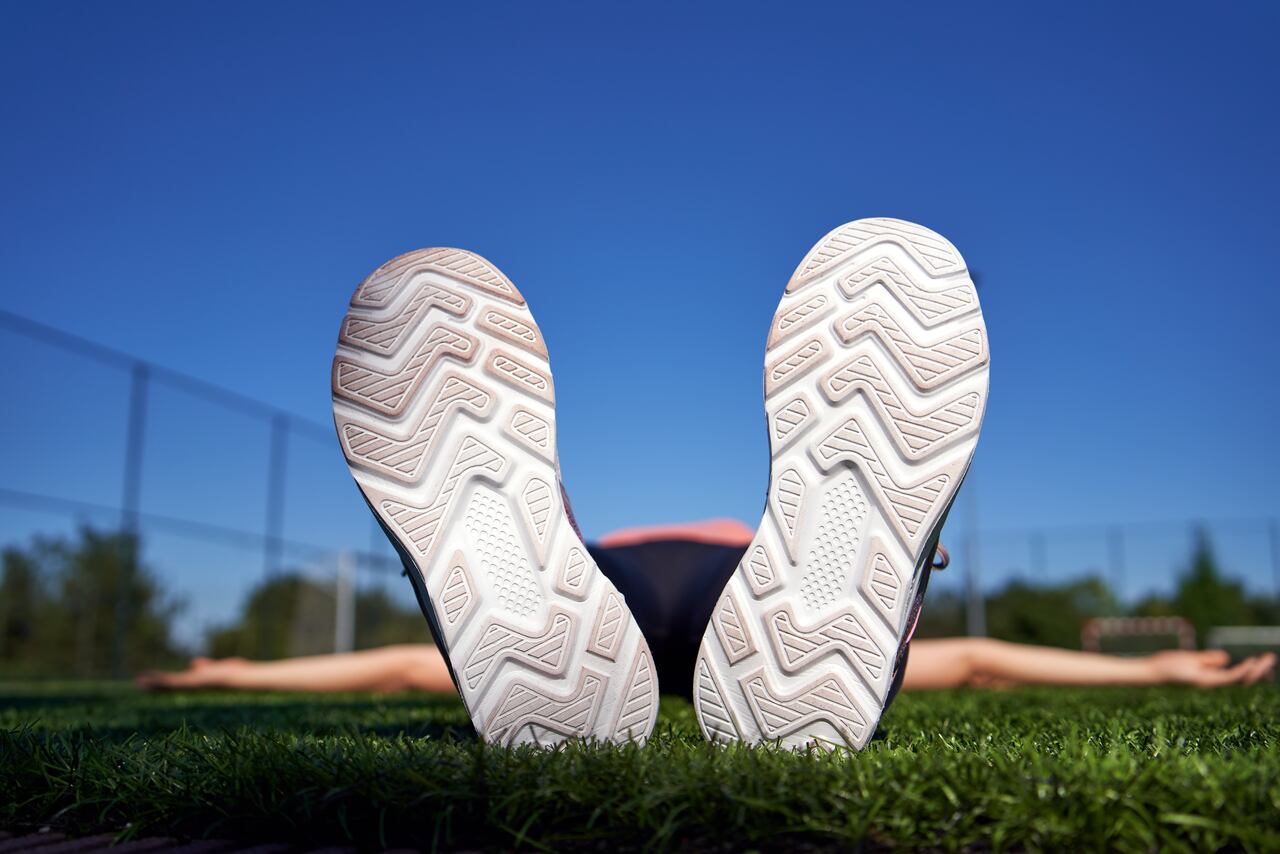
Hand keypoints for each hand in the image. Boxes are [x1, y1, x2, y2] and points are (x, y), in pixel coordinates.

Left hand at [1147, 649, 1274, 686]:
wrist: (1152, 670)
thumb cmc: (1168, 664)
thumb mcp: (1192, 658)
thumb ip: (1210, 659)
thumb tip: (1227, 657)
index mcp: (1211, 677)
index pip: (1237, 676)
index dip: (1252, 671)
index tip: (1263, 660)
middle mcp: (1213, 682)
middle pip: (1243, 680)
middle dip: (1259, 671)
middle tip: (1271, 658)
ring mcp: (1210, 683)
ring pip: (1240, 679)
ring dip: (1255, 670)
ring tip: (1266, 659)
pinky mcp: (1205, 681)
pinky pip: (1229, 677)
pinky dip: (1242, 671)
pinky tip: (1251, 663)